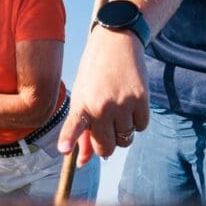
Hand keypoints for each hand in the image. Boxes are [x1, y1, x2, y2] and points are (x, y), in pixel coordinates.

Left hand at [57, 27, 148, 165]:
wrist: (116, 42)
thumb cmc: (94, 75)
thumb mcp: (82, 99)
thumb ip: (82, 132)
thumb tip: (82, 163)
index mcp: (81, 105)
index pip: (74, 126)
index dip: (69, 139)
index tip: (64, 150)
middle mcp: (101, 105)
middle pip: (107, 147)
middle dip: (106, 145)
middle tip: (105, 131)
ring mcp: (122, 103)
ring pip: (125, 140)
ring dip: (123, 133)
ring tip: (118, 112)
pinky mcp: (141, 99)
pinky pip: (141, 127)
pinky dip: (137, 122)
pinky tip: (130, 105)